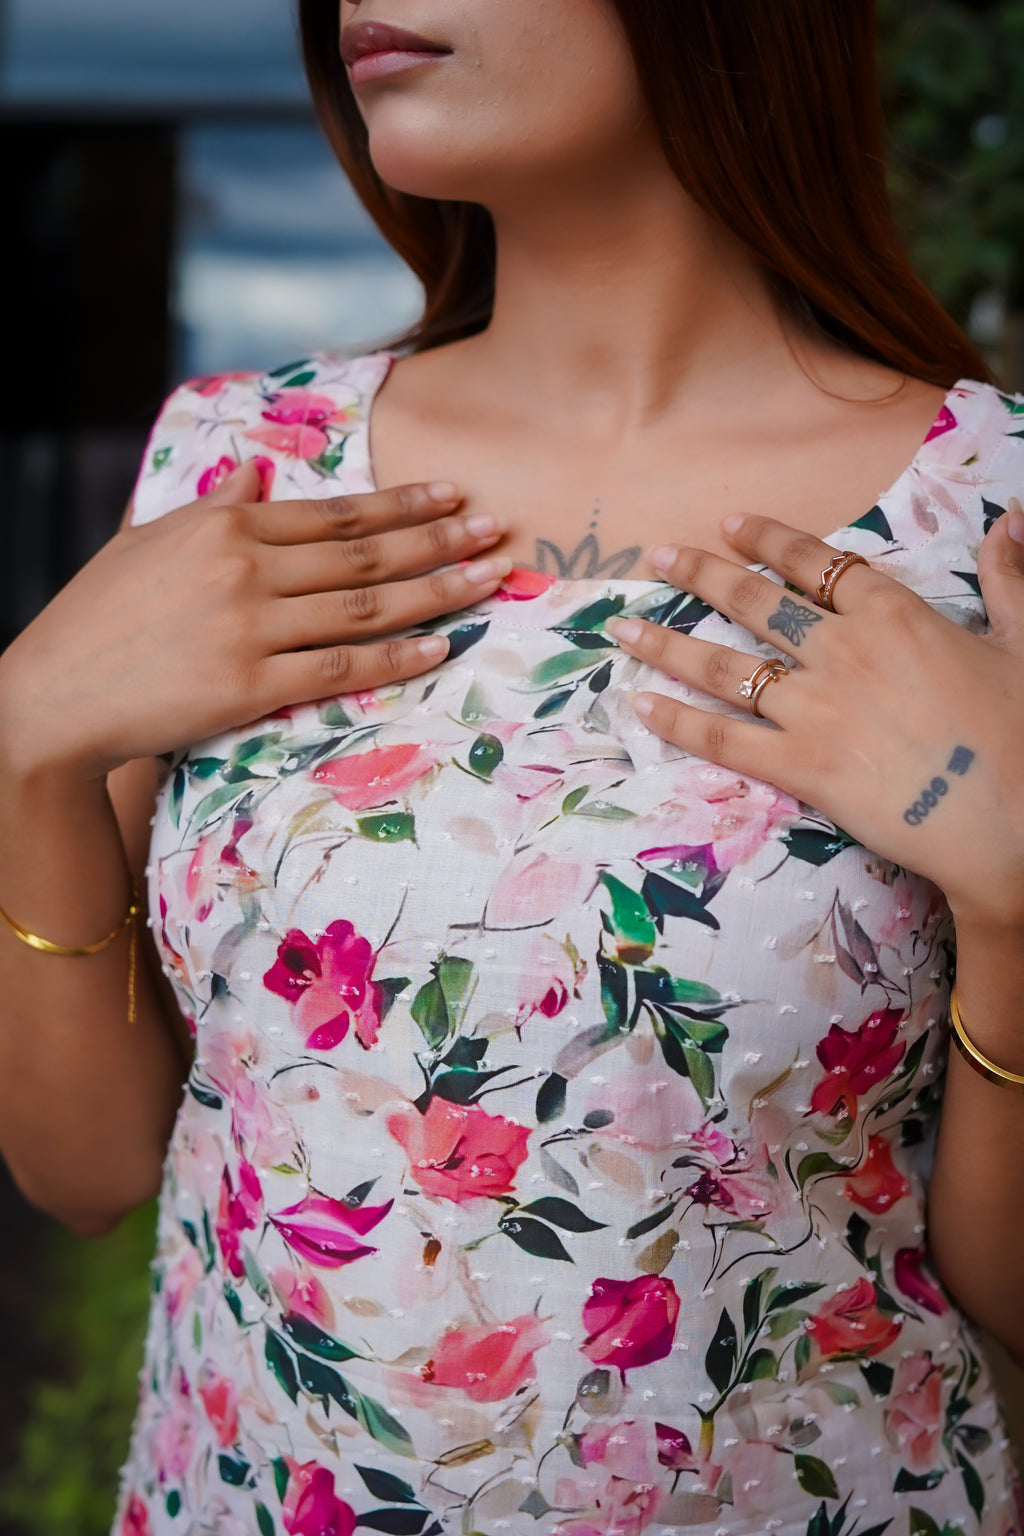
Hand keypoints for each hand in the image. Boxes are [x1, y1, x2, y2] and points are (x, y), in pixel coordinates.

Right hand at [0, 462, 509, 781]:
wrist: (54, 696)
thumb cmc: (100, 618)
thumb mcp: (151, 542)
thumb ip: (215, 507)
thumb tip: (258, 473)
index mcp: (224, 524)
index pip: (334, 512)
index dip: (401, 504)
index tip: (452, 493)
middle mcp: (244, 567)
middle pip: (364, 554)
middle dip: (438, 538)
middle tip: (496, 528)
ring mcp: (249, 627)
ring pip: (366, 606)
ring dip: (438, 591)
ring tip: (489, 577)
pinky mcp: (249, 685)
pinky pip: (342, 666)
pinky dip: (397, 654)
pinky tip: (441, 643)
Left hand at [606, 509, 1023, 931]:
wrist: (1012, 821)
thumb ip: (1008, 580)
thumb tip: (1010, 520)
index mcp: (895, 615)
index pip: (817, 564)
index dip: (769, 541)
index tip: (730, 525)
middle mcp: (842, 651)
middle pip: (755, 602)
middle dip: (700, 574)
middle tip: (658, 556)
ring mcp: (814, 709)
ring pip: (724, 665)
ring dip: (667, 642)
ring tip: (623, 624)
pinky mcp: (800, 766)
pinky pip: (725, 738)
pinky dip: (678, 722)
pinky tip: (639, 704)